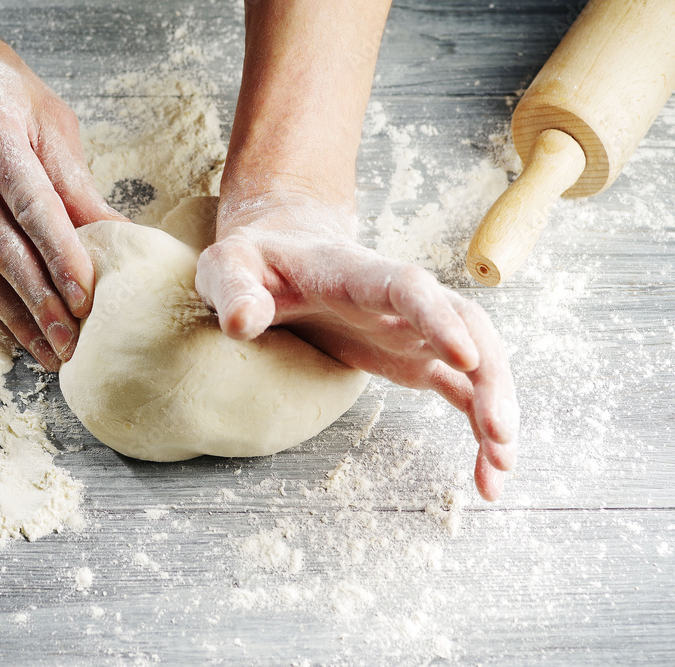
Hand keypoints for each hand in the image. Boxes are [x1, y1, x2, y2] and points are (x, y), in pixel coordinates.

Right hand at [0, 9, 122, 369]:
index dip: (60, 256)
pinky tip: (17, 326)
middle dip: (39, 301)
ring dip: (13, 315)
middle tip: (72, 343)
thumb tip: (121, 236)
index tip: (86, 298)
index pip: (30, 205)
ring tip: (48, 350)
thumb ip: (76, 181)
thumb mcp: (46, 118)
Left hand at [196, 191, 519, 500]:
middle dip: (490, 377)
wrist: (283, 252)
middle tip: (499, 433)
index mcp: (356, 273)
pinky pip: (459, 388)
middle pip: (466, 326)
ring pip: (475, 362)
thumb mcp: (229, 266)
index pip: (410, 289)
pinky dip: (478, 425)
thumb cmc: (255, 261)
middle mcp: (398, 300)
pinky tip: (487, 469)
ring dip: (494, 412)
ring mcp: (411, 328)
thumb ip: (234, 290)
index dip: (439, 320)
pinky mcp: (411, 356)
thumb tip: (241, 322)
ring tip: (497, 473)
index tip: (465, 357)